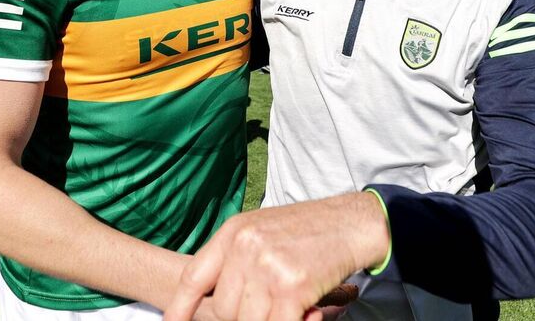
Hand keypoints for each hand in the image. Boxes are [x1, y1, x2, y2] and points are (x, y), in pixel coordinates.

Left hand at [164, 193, 386, 320]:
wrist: (354, 223)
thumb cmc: (310, 231)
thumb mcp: (264, 231)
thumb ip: (238, 258)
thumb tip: (215, 297)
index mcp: (234, 232)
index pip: (193, 276)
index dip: (180, 307)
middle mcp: (246, 247)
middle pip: (224, 309)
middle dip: (243, 318)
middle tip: (274, 306)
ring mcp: (268, 266)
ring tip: (293, 308)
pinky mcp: (292, 286)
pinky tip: (309, 315)